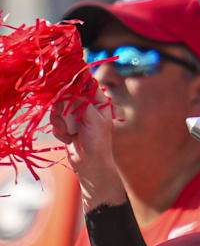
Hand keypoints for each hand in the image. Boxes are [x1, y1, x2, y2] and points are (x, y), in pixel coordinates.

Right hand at [50, 88, 126, 211]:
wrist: (91, 166)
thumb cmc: (98, 143)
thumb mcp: (92, 119)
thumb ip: (80, 101)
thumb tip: (68, 84)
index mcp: (99, 101)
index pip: (85, 82)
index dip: (72, 79)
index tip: (61, 82)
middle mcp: (86, 105)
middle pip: (66, 92)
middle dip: (62, 107)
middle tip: (65, 118)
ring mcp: (75, 115)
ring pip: (57, 106)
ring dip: (60, 121)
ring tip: (69, 133)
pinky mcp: (66, 124)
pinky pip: (55, 119)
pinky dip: (59, 129)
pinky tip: (67, 139)